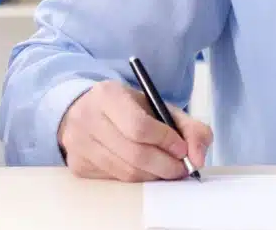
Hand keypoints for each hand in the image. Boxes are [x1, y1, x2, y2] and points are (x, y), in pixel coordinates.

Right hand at [57, 79, 212, 181]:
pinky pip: (116, 181)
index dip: (166, 141)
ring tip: (167, 169)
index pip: (139, 126)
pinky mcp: (78, 166)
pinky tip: (144, 170)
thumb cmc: (127, 109)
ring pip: (127, 173)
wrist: (83, 111)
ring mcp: (79, 144)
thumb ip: (188, 127)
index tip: (183, 149)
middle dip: (166, 166)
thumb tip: (198, 158)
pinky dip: (137, 180)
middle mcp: (87, 118)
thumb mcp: (157, 107)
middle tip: (182, 168)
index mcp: (107, 95)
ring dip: (154, 176)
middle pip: (135, 154)